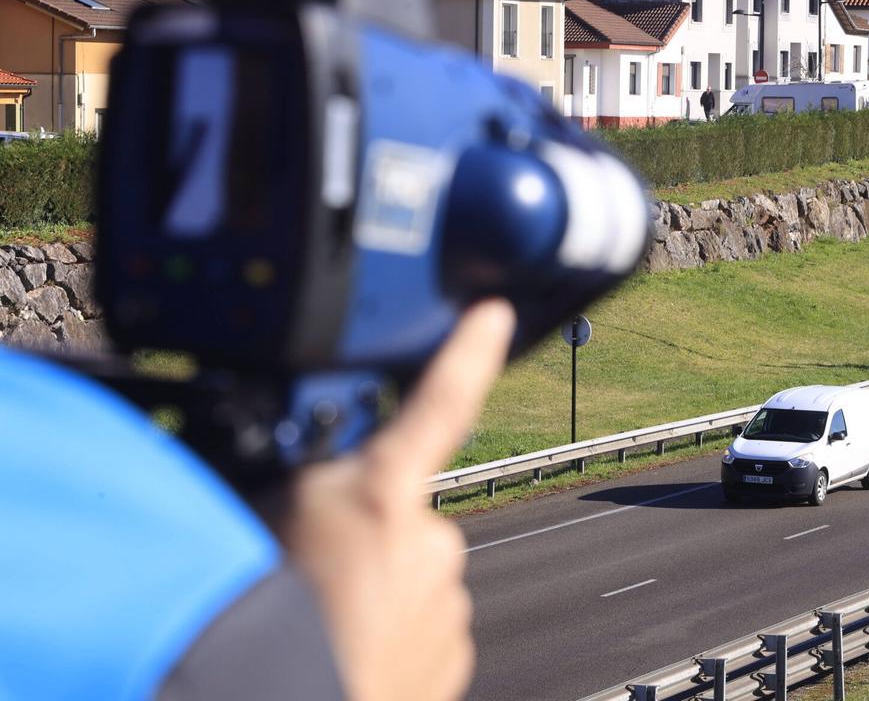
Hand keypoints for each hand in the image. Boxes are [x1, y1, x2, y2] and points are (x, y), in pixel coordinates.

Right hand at [284, 300, 514, 700]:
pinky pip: (423, 627)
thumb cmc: (264, 612)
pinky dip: (392, 634)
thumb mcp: (267, 514)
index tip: (494, 315)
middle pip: (405, 515)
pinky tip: (348, 647)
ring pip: (412, 576)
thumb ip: (311, 482)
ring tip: (323, 617)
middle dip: (371, 532)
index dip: (469, 353)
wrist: (281, 700)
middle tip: (316, 569)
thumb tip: (321, 474)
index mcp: (384, 491)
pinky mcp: (451, 656)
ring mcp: (445, 603)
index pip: (440, 401)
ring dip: (377, 589)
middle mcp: (430, 541)